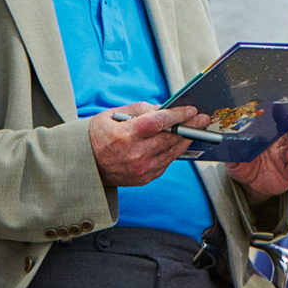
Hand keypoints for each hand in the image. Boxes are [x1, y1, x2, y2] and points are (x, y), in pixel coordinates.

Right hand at [89, 103, 209, 186]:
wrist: (85, 164)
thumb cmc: (99, 134)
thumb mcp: (114, 114)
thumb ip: (141, 110)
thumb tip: (165, 108)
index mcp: (126, 135)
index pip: (158, 123)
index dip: (178, 115)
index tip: (192, 110)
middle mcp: (134, 154)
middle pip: (169, 139)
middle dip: (189, 127)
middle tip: (202, 119)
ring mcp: (140, 169)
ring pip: (171, 152)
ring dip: (184, 140)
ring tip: (194, 130)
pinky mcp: (143, 178)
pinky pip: (165, 163)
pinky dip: (172, 152)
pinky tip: (177, 143)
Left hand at [226, 124, 287, 205]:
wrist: (250, 185)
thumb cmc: (243, 165)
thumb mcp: (233, 159)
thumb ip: (231, 151)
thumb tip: (224, 143)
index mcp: (266, 135)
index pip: (276, 122)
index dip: (281, 116)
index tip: (280, 111)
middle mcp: (278, 144)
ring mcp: (285, 157)